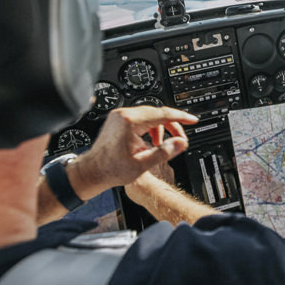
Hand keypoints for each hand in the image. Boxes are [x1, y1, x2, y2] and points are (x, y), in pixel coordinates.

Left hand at [70, 106, 197, 199]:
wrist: (93, 171)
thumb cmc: (111, 169)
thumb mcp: (143, 164)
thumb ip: (164, 152)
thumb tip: (180, 143)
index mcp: (130, 121)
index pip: (162, 114)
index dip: (180, 117)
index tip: (192, 119)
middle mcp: (124, 114)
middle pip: (156, 113)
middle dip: (171, 125)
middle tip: (180, 139)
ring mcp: (119, 116)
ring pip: (149, 115)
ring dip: (160, 128)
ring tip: (160, 145)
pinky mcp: (118, 120)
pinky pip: (140, 118)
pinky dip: (150, 127)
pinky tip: (150, 141)